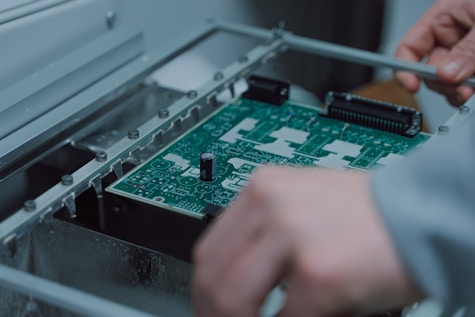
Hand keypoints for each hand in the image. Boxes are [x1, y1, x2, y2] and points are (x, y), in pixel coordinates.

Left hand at [192, 166, 422, 316]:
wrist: (417, 215)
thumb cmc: (364, 213)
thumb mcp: (299, 207)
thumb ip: (263, 237)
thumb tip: (238, 277)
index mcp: (261, 189)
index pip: (209, 250)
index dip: (204, 289)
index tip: (210, 308)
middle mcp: (270, 206)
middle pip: (213, 276)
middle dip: (213, 313)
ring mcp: (292, 236)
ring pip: (233, 300)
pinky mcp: (318, 272)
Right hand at [395, 0, 474, 105]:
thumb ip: (467, 49)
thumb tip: (446, 74)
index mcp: (444, 16)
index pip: (409, 47)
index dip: (404, 68)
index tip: (411, 85)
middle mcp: (453, 35)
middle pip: (430, 70)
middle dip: (441, 83)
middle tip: (458, 87)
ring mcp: (467, 52)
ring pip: (449, 81)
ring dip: (457, 90)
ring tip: (471, 89)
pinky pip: (467, 83)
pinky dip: (470, 90)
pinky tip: (474, 88)